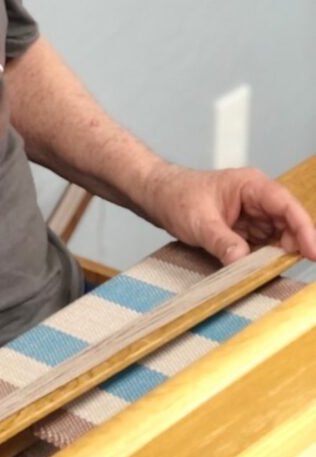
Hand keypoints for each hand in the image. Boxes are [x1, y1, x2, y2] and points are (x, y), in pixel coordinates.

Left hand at [141, 164, 315, 264]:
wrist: (157, 196)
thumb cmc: (176, 196)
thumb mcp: (197, 221)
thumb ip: (221, 241)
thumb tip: (243, 262)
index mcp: (251, 186)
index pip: (286, 206)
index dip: (304, 229)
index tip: (313, 253)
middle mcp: (258, 200)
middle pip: (288, 225)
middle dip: (291, 247)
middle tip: (282, 269)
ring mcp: (254, 216)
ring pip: (278, 239)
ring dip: (275, 256)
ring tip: (263, 271)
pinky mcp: (246, 232)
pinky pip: (263, 248)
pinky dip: (262, 260)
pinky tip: (255, 270)